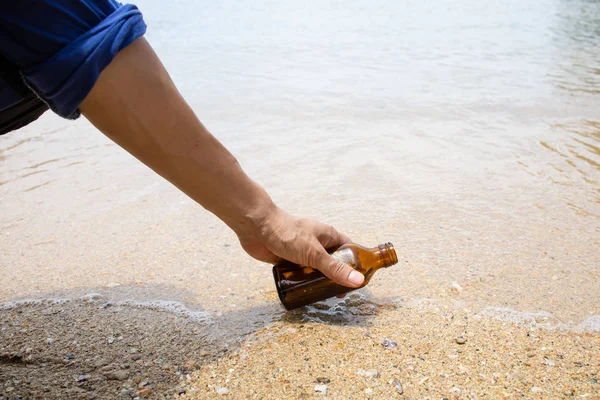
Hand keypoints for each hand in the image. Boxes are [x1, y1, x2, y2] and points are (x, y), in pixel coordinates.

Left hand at [236, 206, 364, 287]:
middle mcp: (316, 243)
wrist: (255, 227)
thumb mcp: (314, 254)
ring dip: (318, 281)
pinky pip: (299, 273)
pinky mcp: (287, 259)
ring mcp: (301, 251)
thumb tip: (358, 281)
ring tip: (323, 297)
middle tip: (339, 294)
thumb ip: (335, 269)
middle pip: (332, 262)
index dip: (356, 263)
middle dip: (336, 277)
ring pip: (315, 269)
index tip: (359, 280)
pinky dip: (302, 282)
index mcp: (328, 236)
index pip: (348, 250)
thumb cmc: (287, 234)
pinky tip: (304, 293)